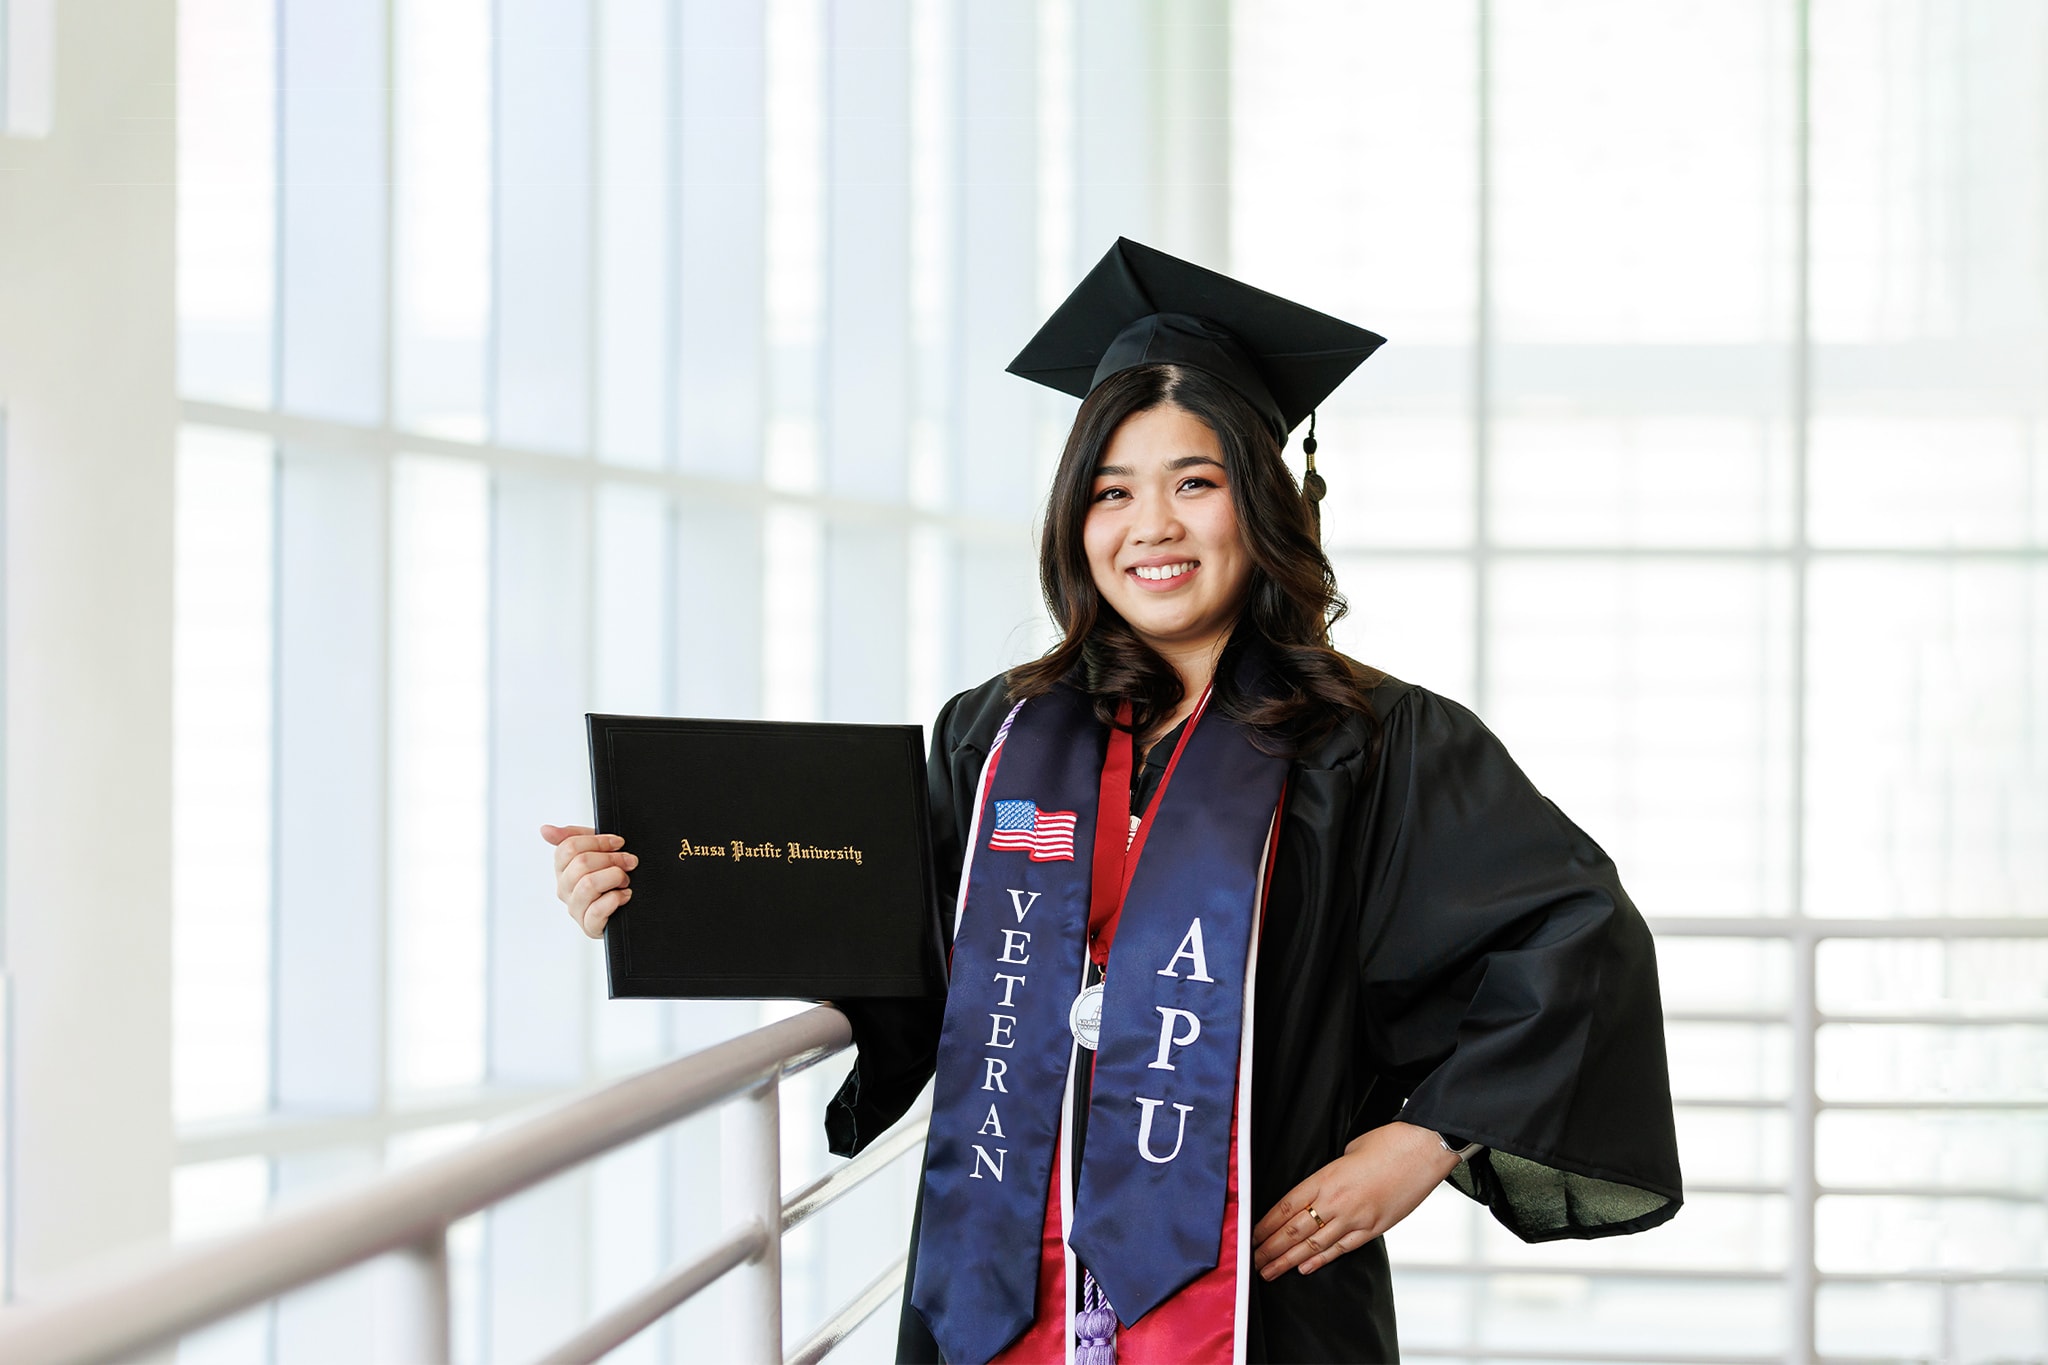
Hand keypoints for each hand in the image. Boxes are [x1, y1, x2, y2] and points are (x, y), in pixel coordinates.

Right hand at [542, 823, 637, 936]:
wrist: (634, 906)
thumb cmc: (612, 878)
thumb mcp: (597, 852)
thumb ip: (573, 837)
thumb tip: (545, 830)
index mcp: (563, 869)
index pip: (568, 847)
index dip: (598, 841)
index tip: (618, 842)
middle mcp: (565, 889)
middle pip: (581, 863)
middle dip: (611, 858)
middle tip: (629, 861)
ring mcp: (575, 908)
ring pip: (588, 884)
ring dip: (614, 877)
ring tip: (625, 880)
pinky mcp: (589, 926)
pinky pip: (597, 910)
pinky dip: (615, 899)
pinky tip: (625, 895)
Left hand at [1251, 1121, 1459, 1278]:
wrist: (1424, 1149)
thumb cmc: (1388, 1143)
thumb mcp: (1349, 1150)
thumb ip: (1332, 1172)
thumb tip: (1323, 1185)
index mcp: (1325, 1178)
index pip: (1286, 1208)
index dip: (1265, 1225)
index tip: (1251, 1237)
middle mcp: (1336, 1202)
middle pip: (1294, 1230)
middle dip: (1271, 1248)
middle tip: (1253, 1261)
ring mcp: (1356, 1218)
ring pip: (1314, 1245)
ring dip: (1289, 1260)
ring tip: (1271, 1272)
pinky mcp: (1374, 1228)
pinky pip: (1342, 1248)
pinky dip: (1321, 1260)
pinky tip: (1305, 1268)